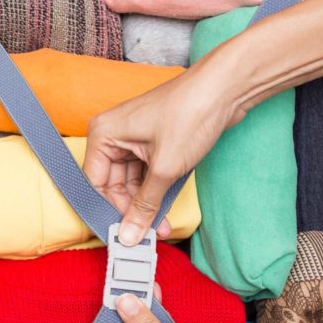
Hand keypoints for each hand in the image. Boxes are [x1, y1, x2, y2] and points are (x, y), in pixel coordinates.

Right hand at [84, 53, 249, 245]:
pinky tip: (166, 210)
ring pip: (132, 181)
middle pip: (113, 184)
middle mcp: (114, 134)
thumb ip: (144, 205)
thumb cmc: (191, 113)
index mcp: (104, 134)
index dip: (109, 209)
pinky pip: (148, 173)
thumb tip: (129, 234)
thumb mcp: (165, 168)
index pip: (95, 183)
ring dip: (146, 204)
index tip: (124, 232)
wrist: (227, 88)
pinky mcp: (154, 141)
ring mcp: (135, 137)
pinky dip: (157, 191)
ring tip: (161, 226)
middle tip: (146, 234)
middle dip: (131, 209)